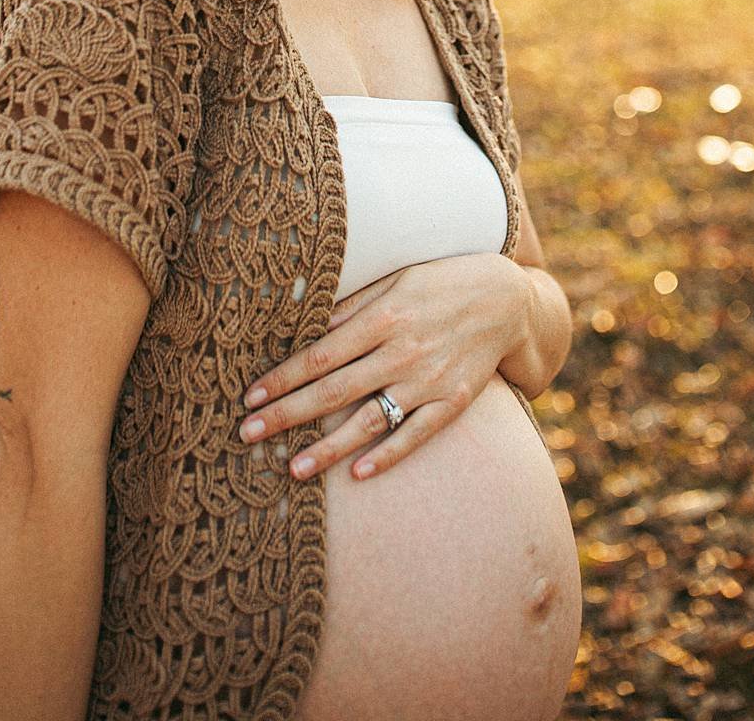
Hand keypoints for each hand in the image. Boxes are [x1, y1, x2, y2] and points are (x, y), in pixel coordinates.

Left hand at [237, 252, 532, 481]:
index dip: (282, 377)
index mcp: (383, 318)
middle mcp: (402, 353)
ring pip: (369, 421)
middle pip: (334, 391)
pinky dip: (387, 456)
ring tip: (292, 468)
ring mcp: (427, 382)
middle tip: (248, 435)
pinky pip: (415, 435)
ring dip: (328, 447)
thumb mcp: (396, 278)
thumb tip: (308, 321)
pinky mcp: (451, 403)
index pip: (320, 355)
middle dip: (287, 414)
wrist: (505, 300)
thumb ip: (354, 303)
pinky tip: (358, 474)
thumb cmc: (440, 283)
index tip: (250, 396)